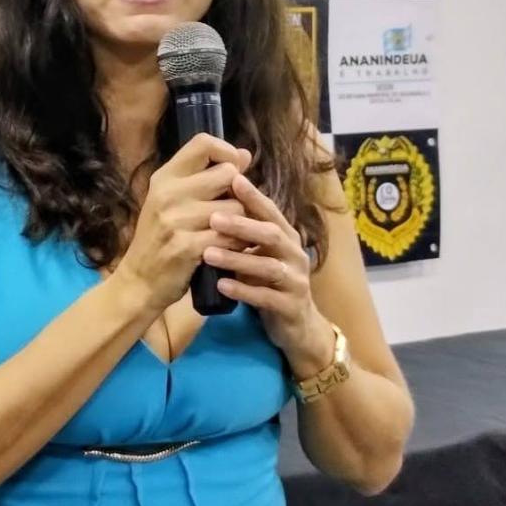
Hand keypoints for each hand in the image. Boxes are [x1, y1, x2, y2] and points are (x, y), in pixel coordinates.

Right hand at [114, 134, 252, 313]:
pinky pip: (230, 236)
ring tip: (230, 233)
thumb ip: (207, 177)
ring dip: (240, 222)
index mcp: (165, 178)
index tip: (234, 171)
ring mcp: (175, 220)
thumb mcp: (174, 202)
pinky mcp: (186, 246)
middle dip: (237, 193)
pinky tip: (229, 249)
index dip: (227, 152)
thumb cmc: (160, 239)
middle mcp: (168, 193)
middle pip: (228, 174)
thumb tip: (245, 154)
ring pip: (235, 207)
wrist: (138, 282)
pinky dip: (236, 244)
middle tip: (232, 210)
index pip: (203, 143)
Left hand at [203, 174, 333, 374]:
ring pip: (268, 267)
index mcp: (287, 237)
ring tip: (208, 253)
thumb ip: (246, 232)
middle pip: (271, 234)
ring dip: (238, 259)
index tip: (231, 179)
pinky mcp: (291, 307)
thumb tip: (217, 199)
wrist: (298, 327)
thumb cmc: (271, 283)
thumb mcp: (261, 254)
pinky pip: (266, 298)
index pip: (270, 211)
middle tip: (213, 218)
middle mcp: (295, 255)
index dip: (253, 195)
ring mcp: (296, 281)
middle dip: (242, 225)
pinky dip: (244, 291)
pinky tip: (221, 285)